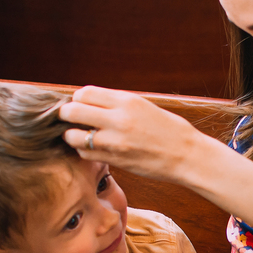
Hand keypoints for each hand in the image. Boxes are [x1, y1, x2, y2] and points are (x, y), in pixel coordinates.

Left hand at [58, 86, 213, 183]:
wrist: (186, 155)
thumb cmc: (167, 129)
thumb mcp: (142, 106)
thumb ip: (115, 103)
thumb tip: (87, 101)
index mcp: (126, 101)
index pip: (84, 93)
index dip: (77, 98)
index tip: (79, 103)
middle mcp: (118, 119)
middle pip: (72, 112)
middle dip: (66, 115)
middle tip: (69, 119)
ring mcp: (115, 142)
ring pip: (74, 136)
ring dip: (72, 135)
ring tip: (79, 135)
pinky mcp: (115, 160)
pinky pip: (86, 154)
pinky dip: (84, 151)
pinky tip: (93, 148)